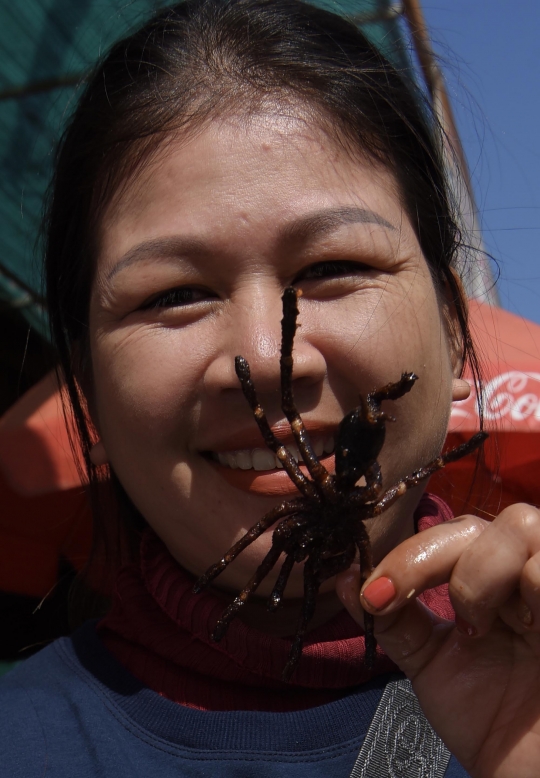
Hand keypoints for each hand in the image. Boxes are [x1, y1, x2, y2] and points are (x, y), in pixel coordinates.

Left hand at [335, 503, 539, 777]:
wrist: (525, 773)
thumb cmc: (490, 719)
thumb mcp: (430, 661)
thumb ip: (393, 617)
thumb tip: (346, 577)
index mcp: (492, 578)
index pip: (450, 532)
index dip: (408, 554)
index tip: (375, 595)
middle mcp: (523, 571)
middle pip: (478, 521)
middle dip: (433, 559)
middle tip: (429, 615)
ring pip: (521, 524)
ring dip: (483, 573)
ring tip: (480, 627)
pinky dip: (532, 585)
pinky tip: (529, 631)